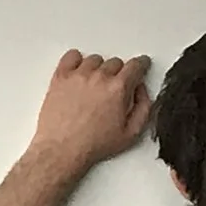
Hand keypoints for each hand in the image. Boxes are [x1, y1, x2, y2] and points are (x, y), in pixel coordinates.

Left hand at [28, 50, 152, 173]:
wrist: (62, 150)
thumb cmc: (92, 144)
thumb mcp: (131, 134)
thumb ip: (143, 108)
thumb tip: (142, 91)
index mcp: (118, 89)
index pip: (136, 65)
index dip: (141, 65)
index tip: (140, 65)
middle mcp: (99, 77)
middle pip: (116, 62)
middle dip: (118, 73)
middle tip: (113, 88)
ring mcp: (79, 75)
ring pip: (95, 59)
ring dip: (98, 69)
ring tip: (94, 86)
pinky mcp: (61, 77)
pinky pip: (71, 56)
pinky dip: (76, 61)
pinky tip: (78, 73)